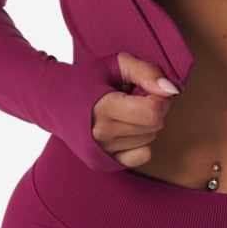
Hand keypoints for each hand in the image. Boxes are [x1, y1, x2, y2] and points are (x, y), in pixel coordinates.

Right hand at [91, 52, 179, 167]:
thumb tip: (172, 90)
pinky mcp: (104, 164)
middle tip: (137, 97)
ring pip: (149, 139)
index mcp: (103, 108)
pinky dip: (141, 141)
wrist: (53, 101)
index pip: (152, 112)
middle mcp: (101, 134)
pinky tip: (126, 128)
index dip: (159, 97)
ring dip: (146, 124)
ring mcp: (102, 152)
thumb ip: (146, 72)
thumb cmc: (89, 79)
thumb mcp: (116, 64)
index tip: (148, 88)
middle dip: (154, 108)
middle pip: (154, 126)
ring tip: (125, 111)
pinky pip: (142, 156)